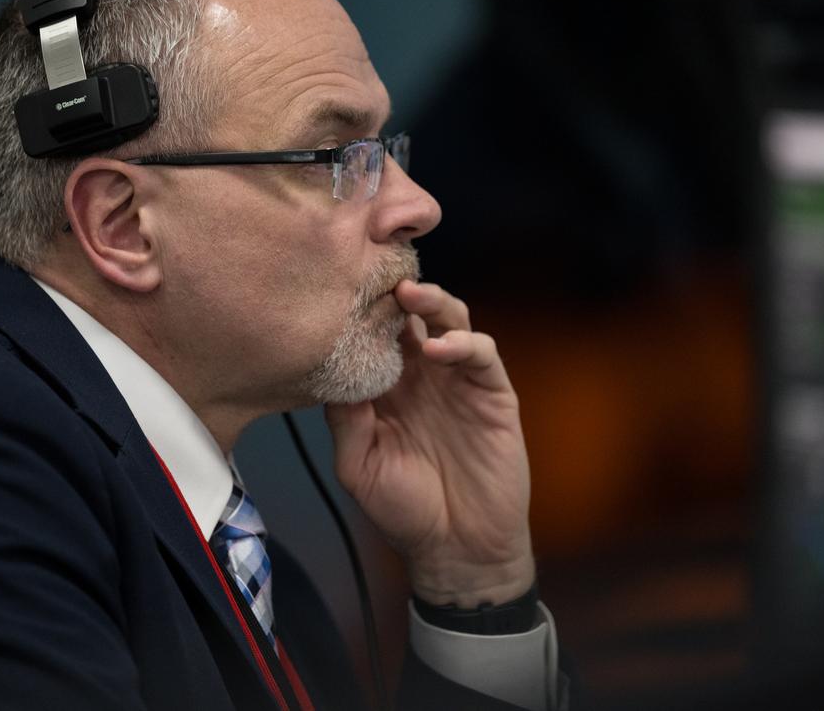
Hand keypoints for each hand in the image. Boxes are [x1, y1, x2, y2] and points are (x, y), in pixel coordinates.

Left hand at [326, 280, 534, 607]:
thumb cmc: (404, 510)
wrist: (456, 549)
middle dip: (394, 290)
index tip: (339, 289)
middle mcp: (421, 374)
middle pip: (411, 314)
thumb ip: (344, 419)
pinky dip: (462, 342)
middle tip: (376, 275)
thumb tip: (330, 371)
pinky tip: (438, 348)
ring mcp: (458, 380)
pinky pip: (481, 354)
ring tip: (408, 295)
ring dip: (431, 302)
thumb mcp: (358, 466)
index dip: (360, 309)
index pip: (373, 332)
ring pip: (450, 319)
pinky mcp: (493, 393)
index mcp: (385, 386)